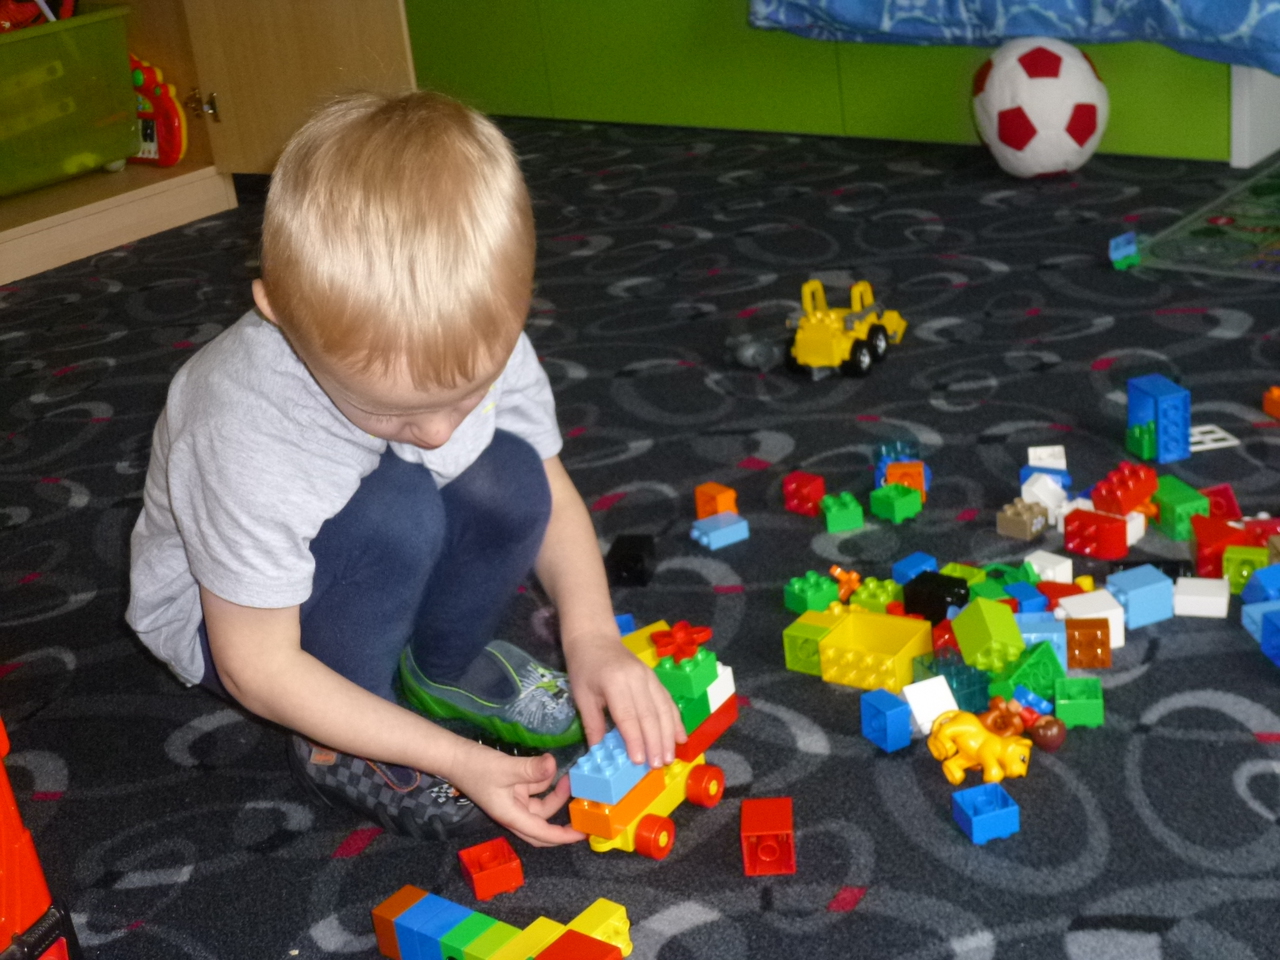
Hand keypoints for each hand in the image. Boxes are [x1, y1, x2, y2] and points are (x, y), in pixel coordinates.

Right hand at [445, 743, 584, 846]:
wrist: (454, 757)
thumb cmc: (476, 767)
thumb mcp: (506, 768)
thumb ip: (531, 769)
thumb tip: (554, 765)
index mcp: (511, 816)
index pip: (542, 833)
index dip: (563, 836)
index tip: (583, 834)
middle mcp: (514, 812)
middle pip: (542, 825)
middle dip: (562, 823)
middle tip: (583, 814)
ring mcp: (513, 800)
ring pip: (541, 805)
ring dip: (555, 794)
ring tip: (569, 778)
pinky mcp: (512, 788)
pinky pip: (534, 791)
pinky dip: (544, 782)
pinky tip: (551, 768)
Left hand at [567, 636, 685, 767]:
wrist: (595, 637)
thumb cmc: (584, 667)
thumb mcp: (582, 696)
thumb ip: (593, 725)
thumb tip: (599, 754)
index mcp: (614, 682)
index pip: (627, 716)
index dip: (635, 740)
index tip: (639, 761)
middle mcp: (636, 679)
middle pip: (650, 715)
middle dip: (655, 743)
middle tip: (658, 765)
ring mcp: (649, 677)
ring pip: (663, 709)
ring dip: (668, 735)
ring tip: (669, 757)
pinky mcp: (655, 678)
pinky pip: (668, 701)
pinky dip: (676, 720)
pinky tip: (680, 737)